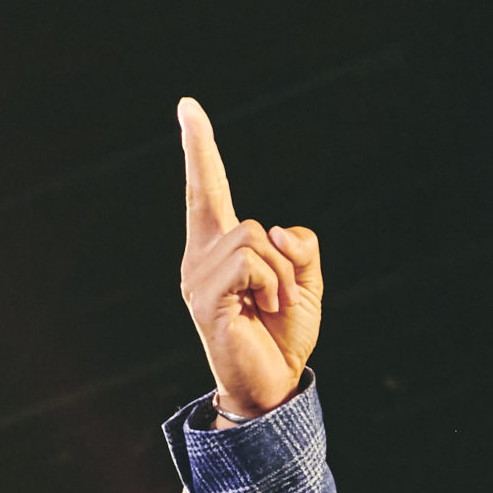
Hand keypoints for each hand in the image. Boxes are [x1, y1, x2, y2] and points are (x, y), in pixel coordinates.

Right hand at [177, 97, 322, 418]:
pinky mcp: (203, 297)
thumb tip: (277, 230)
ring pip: (255, 240)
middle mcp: (199, 256)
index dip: (199, 149)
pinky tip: (263, 310)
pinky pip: (251, 264)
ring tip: (270, 307)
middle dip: (274, 245)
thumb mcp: (304, 283)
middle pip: (246, 216)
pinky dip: (271, 285)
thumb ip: (299, 248)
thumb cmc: (283, 335)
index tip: (188, 106)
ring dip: (280, 275)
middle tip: (278, 298)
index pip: (206, 190)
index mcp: (219, 249)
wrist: (272, 386)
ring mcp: (197, 276)